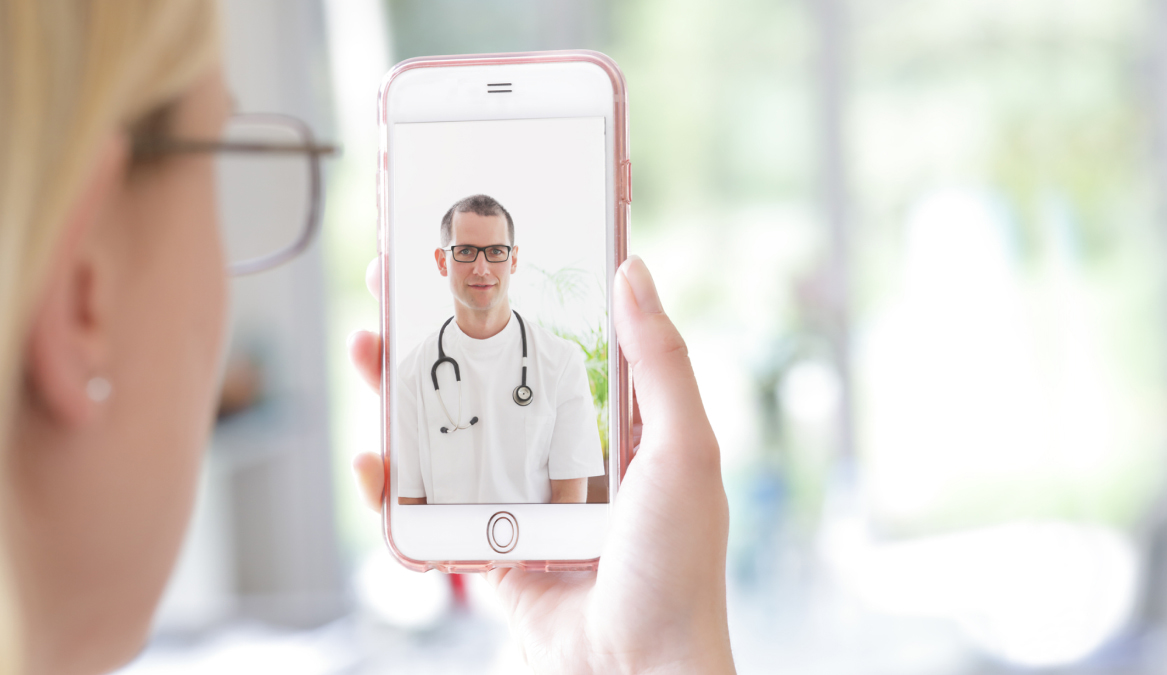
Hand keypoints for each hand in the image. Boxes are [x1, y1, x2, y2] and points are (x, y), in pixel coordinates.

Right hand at [348, 256, 734, 674]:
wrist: (639, 670)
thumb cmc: (677, 565)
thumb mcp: (683, 447)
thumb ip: (660, 361)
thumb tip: (634, 271)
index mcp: (611, 427)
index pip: (555, 345)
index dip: (514, 300)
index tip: (474, 260)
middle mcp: (561, 457)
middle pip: (486, 384)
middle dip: (439, 337)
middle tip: (397, 290)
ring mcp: (520, 503)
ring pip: (448, 438)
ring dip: (401, 396)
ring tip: (369, 350)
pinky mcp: (488, 550)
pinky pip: (431, 513)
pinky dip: (393, 489)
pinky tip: (372, 463)